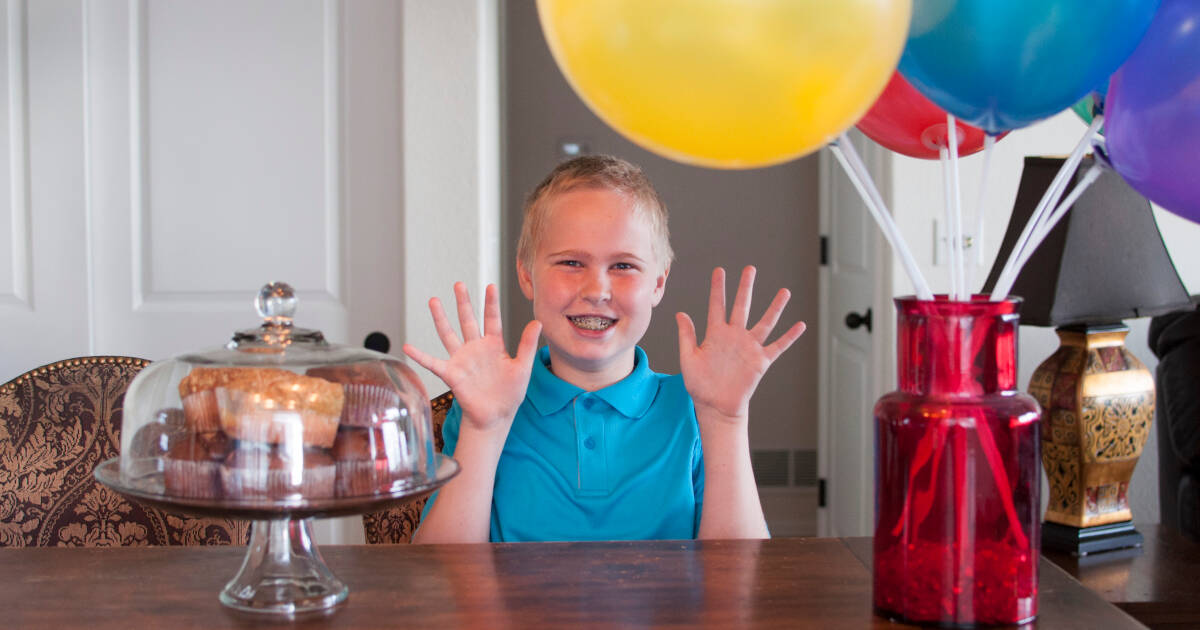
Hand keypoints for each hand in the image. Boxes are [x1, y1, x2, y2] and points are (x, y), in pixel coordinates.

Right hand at [403, 282, 541, 433]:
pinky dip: (419, 356)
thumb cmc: (510, 394)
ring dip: (440, 318)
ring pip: (448, 334)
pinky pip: (432, 363)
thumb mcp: (522, 368)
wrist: (495, 417)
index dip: (491, 303)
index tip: (490, 286)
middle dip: (463, 302)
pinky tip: (408, 347)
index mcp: (494, 345)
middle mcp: (476, 348)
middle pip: (468, 320)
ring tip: (434, 301)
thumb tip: (537, 322)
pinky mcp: (451, 374)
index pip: (492, 319)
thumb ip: (527, 345)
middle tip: (459, 284)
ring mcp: (462, 359)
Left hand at [676, 266, 805, 421]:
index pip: (717, 306)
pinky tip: (800, 325)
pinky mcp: (761, 361)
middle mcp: (734, 337)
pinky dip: (790, 337)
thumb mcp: (688, 359)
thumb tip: (680, 314)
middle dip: (745, 287)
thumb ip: (686, 336)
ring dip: (775, 307)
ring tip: (784, 292)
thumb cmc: (699, 385)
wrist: (715, 407)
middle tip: (750, 269)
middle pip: (741, 306)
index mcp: (715, 334)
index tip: (719, 271)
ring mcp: (749, 348)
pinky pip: (778, 346)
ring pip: (765, 322)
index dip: (718, 288)